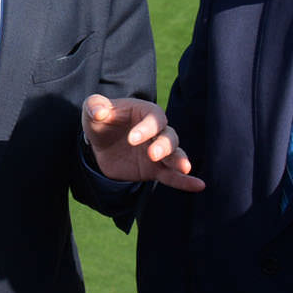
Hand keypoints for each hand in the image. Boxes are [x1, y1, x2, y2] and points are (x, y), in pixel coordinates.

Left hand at [82, 95, 203, 190]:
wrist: (100, 144)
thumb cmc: (100, 120)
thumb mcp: (93, 110)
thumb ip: (94, 106)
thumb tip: (99, 112)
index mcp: (144, 112)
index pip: (153, 117)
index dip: (146, 127)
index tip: (132, 139)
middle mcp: (156, 130)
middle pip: (168, 136)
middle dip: (164, 145)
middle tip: (153, 155)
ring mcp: (158, 151)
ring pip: (174, 153)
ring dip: (178, 160)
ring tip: (184, 168)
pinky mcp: (155, 169)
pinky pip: (172, 175)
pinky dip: (185, 181)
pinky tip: (199, 185)